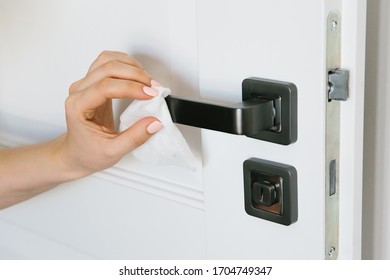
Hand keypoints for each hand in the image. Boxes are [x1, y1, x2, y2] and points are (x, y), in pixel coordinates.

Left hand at [57, 51, 161, 177]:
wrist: (76, 153)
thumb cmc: (88, 153)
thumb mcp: (113, 152)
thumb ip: (135, 138)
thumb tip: (155, 122)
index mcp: (78, 107)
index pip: (105, 87)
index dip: (131, 88)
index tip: (151, 94)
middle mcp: (79, 91)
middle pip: (107, 68)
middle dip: (135, 74)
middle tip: (154, 88)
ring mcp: (85, 84)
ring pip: (107, 60)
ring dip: (131, 66)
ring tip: (148, 81)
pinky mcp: (93, 82)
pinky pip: (108, 62)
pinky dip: (126, 64)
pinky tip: (137, 75)